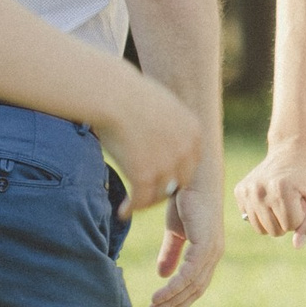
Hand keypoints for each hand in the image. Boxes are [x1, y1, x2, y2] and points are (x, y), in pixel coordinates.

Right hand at [98, 77, 201, 218]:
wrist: (112, 95)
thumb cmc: (128, 95)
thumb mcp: (160, 107)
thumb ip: (167, 126)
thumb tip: (159, 138)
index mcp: (193, 130)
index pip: (190, 162)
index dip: (176, 172)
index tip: (162, 178)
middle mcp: (185, 149)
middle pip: (179, 181)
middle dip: (163, 189)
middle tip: (146, 193)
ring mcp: (167, 164)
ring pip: (159, 194)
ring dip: (145, 202)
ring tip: (132, 205)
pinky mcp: (145, 175)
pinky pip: (140, 200)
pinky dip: (131, 209)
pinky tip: (121, 212)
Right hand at [148, 182, 224, 306]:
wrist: (190, 174)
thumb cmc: (185, 196)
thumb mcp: (175, 230)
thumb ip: (171, 252)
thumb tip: (163, 275)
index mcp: (208, 252)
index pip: (196, 285)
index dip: (179, 300)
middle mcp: (213, 254)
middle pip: (195, 290)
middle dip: (175, 306)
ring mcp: (212, 250)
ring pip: (192, 286)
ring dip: (171, 300)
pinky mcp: (206, 245)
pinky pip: (189, 275)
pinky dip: (174, 288)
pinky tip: (159, 295)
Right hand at [236, 140, 305, 245]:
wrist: (292, 152)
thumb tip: (296, 245)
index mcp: (281, 189)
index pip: (292, 225)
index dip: (302, 215)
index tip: (302, 198)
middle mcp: (260, 190)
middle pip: (276, 230)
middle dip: (288, 219)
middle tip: (292, 198)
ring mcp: (247, 190)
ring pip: (262, 229)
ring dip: (275, 220)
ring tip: (281, 199)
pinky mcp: (239, 191)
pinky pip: (251, 220)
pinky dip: (262, 214)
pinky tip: (269, 197)